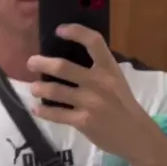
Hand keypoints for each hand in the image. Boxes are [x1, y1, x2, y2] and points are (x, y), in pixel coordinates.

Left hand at [27, 24, 155, 159]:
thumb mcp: (116, 81)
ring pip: (55, 91)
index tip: (59, 30)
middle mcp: (99, 82)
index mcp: (109, 68)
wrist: (135, 135)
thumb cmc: (123, 105)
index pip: (94, 42)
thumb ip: (97, 70)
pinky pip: (57, 114)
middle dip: (42, 63)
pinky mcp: (83, 121)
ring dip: (39, 88)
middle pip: (64, 67)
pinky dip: (43, 111)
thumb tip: (67, 62)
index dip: (75, 32)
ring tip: (34, 88)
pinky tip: (37, 109)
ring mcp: (90, 103)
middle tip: (31, 63)